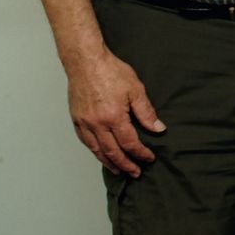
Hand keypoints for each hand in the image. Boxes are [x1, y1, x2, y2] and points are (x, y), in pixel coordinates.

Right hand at [65, 48, 164, 176]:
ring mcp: (84, 123)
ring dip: (109, 162)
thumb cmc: (110, 71)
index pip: (129, 143)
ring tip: (118, 170)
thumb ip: (146, 112)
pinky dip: (94, 151)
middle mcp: (97, 124)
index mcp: (114, 117)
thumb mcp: (135, 89)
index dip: (140, 153)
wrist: (86, 61)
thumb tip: (158, 128)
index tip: (149, 158)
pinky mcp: (76, 119)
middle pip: (112, 152)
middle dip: (125, 165)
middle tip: (135, 173)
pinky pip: (85, 141)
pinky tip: (100, 154)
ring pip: (96, 150)